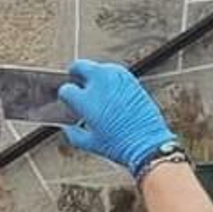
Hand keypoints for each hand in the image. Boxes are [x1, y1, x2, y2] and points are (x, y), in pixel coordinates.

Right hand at [57, 59, 176, 177]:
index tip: (70, 102)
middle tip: (76, 83)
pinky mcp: (130, 78)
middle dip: (75, 74)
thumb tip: (68, 126)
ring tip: (95, 89)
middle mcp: (99, 83)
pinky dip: (109, 78)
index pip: (66, 90)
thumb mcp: (89, 143)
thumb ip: (73, 133)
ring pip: (97, 67)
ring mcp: (116, 78)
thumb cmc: (118, 145)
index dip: (66, 97)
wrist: (147, 143)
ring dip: (93, 75)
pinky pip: (114, 72)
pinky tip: (111, 92)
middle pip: (79, 66)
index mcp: (85, 100)